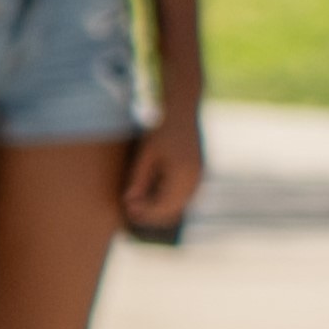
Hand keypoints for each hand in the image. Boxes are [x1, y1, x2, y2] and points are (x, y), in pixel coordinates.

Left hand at [123, 107, 204, 232]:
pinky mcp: (200, 173)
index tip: (129, 211)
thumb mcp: (145, 155)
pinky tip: (154, 196)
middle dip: (154, 213)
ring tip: (140, 206)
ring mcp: (200, 176)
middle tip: (132, 213)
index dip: (147, 211)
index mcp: (182, 173)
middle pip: (174, 207)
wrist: (182, 114)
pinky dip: (171, 199)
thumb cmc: (160, 131)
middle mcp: (195, 177)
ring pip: (182, 203)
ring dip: (163, 208)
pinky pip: (187, 194)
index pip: (164, 204)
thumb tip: (128, 201)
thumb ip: (138, 179)